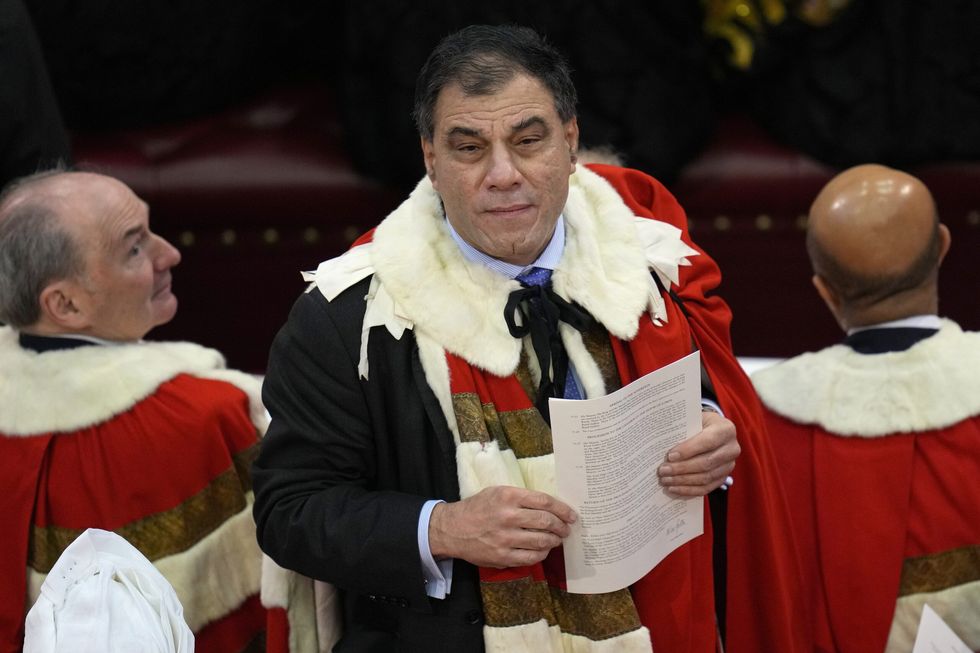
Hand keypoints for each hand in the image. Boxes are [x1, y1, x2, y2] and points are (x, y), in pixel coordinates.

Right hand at [428, 485, 576, 568]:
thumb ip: (521, 497)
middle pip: (546, 522)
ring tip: (557, 539)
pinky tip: (543, 550)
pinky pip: (531, 557)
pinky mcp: (502, 556)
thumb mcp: (497, 492)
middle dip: (561, 526)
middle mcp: (508, 516)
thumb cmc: (478, 508)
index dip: (562, 509)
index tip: (571, 515)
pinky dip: (542, 554)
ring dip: (554, 541)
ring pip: (542, 541)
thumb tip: (550, 507)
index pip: (544, 501)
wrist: (453, 529)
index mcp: (508, 496)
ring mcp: (505, 538)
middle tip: (566, 529)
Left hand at [657, 409, 738, 495]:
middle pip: (706, 463)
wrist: (713, 431)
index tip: (670, 456)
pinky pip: (706, 488)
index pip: (708, 441)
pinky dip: (688, 490)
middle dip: (682, 468)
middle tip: (663, 470)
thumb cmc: (699, 424)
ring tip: (665, 480)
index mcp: (725, 429)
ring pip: (706, 477)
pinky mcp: (724, 478)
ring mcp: (729, 465)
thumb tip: (661, 445)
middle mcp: (732, 448)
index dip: (689, 450)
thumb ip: (683, 430)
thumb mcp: (693, 420)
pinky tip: (674, 488)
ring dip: (683, 481)